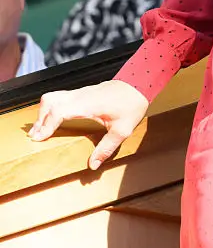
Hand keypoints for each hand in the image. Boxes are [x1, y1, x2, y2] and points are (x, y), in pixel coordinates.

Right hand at [28, 79, 148, 169]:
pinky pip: (61, 97)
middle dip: (39, 119)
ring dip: (44, 112)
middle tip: (36, 137)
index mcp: (88, 104)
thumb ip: (106, 148)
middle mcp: (81, 96)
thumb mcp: (123, 130)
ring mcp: (81, 92)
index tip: (38, 138)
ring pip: (54, 97)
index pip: (58, 111)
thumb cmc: (132, 104)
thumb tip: (93, 165)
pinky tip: (53, 119)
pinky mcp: (84, 92)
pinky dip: (52, 108)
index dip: (45, 125)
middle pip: (50, 102)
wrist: (141, 82)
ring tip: (40, 130)